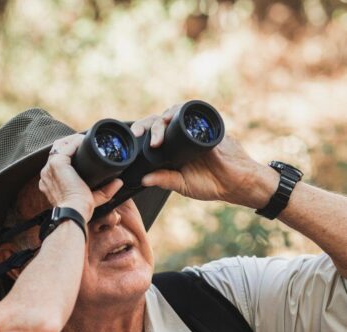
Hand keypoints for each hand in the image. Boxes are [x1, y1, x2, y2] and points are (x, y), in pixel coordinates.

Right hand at [39, 134, 123, 219]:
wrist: (74, 213)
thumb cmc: (79, 210)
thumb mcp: (93, 199)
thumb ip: (105, 191)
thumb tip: (118, 182)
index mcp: (50, 182)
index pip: (57, 161)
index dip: (70, 153)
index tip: (84, 151)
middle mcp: (46, 174)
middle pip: (57, 150)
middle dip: (70, 143)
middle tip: (85, 142)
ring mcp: (50, 168)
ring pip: (59, 145)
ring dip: (72, 140)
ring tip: (85, 139)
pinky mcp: (57, 164)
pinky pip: (66, 146)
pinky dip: (75, 141)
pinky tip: (85, 141)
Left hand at [135, 102, 276, 207]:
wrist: (236, 182)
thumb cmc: (210, 183)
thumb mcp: (181, 184)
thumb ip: (164, 180)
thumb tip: (143, 179)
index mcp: (172, 149)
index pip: (153, 135)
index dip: (142, 133)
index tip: (133, 138)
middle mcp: (181, 136)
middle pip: (160, 121)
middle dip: (148, 125)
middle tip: (142, 134)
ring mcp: (194, 130)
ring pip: (175, 113)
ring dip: (165, 116)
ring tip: (160, 124)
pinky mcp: (208, 126)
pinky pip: (195, 111)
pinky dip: (184, 109)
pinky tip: (175, 114)